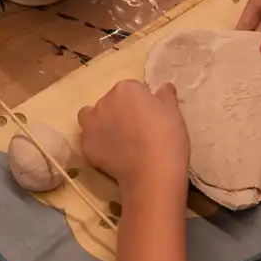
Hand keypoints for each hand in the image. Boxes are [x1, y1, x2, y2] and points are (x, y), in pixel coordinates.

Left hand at [78, 80, 188, 195]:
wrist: (152, 172)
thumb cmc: (167, 137)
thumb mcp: (174, 113)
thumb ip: (166, 96)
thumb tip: (164, 87)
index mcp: (126, 89)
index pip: (132, 90)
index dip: (141, 103)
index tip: (149, 117)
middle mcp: (104, 102)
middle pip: (111, 102)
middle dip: (120, 111)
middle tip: (136, 129)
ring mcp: (91, 125)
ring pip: (92, 118)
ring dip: (101, 123)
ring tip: (118, 140)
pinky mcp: (86, 146)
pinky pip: (91, 141)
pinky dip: (99, 145)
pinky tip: (113, 156)